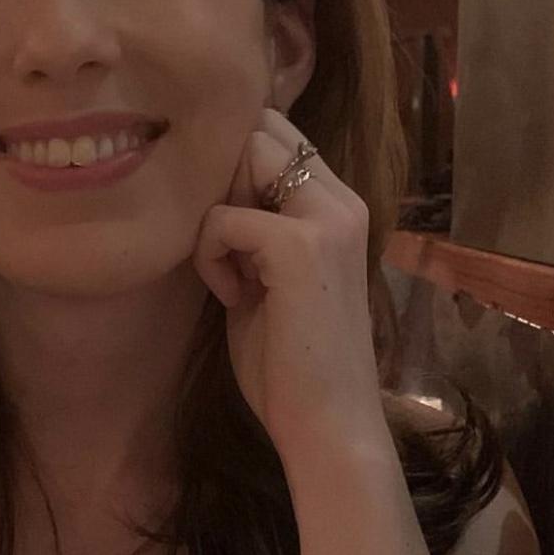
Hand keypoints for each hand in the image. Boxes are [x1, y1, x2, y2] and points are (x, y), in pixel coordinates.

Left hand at [192, 109, 385, 453]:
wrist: (328, 425)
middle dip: (224, 178)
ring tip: (232, 270)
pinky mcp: (301, 246)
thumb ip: (256, 224)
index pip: (278, 134)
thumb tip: (211, 189)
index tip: (230, 232)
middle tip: (228, 246)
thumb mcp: (270, 274)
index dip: (236, 167)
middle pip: (259, 129)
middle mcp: (343, 200)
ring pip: (245, 153)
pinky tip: (232, 296)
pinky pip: (222, 217)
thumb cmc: (293, 363)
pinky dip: (210, 254)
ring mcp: (328, 219)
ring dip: (217, 209)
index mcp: (340, 205)